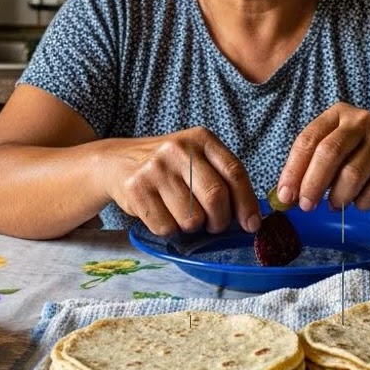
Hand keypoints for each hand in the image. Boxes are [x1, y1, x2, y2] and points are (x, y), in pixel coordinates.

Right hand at [101, 127, 260, 236]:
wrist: (118, 161)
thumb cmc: (168, 167)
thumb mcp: (196, 159)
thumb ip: (222, 179)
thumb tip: (251, 219)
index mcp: (201, 138)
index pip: (234, 172)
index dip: (247, 203)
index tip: (251, 224)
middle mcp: (179, 149)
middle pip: (215, 197)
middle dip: (219, 221)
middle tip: (214, 225)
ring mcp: (156, 168)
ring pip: (191, 218)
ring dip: (192, 227)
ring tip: (183, 215)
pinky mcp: (137, 189)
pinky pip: (166, 227)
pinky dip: (169, 230)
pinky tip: (163, 215)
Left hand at [276, 102, 369, 211]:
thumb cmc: (362, 157)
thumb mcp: (336, 155)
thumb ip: (309, 171)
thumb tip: (283, 198)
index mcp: (337, 115)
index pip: (308, 140)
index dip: (293, 170)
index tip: (285, 196)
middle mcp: (360, 121)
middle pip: (329, 153)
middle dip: (313, 184)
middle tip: (306, 206)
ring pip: (352, 173)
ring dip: (338, 196)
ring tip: (335, 205)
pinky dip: (362, 203)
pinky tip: (359, 203)